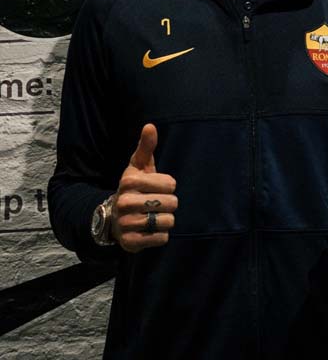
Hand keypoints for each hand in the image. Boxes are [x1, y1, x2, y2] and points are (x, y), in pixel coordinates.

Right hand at [111, 124, 177, 252]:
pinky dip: (160, 235)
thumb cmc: (134, 186)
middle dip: (169, 203)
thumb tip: (150, 125)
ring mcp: (126, 223)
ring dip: (165, 220)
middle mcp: (125, 202)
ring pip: (167, 221)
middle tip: (156, 203)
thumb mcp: (138, 165)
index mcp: (129, 181)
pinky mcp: (130, 242)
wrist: (114, 217)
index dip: (168, 186)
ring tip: (153, 216)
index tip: (157, 187)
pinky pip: (161, 239)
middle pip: (171, 203)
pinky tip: (150, 229)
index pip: (170, 184)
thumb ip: (146, 146)